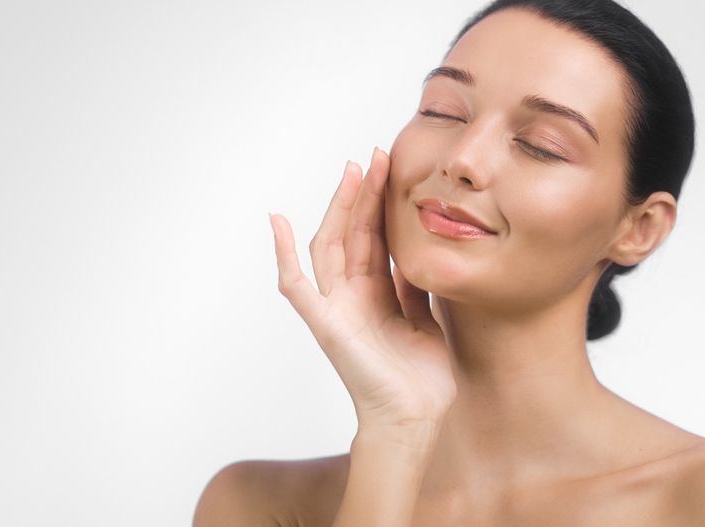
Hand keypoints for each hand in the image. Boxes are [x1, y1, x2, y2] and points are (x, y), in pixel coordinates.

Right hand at [269, 147, 455, 431]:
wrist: (415, 416)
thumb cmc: (420, 376)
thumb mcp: (424, 318)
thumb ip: (412, 286)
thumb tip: (415, 254)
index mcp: (375, 293)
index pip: (374, 237)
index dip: (379, 202)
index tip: (390, 167)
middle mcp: (351, 295)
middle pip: (352, 234)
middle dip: (363, 195)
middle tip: (374, 157)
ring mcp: (335, 308)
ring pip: (330, 247)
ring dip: (338, 209)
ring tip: (350, 173)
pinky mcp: (325, 325)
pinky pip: (297, 287)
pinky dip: (285, 255)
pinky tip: (279, 223)